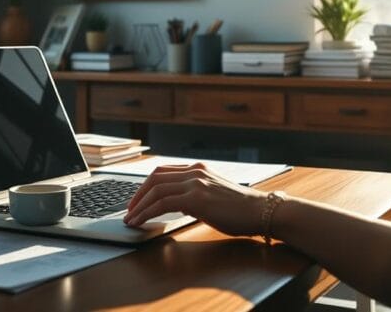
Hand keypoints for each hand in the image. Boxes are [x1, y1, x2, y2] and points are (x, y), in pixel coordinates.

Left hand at [123, 163, 267, 236]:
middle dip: (137, 195)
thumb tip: (177, 204)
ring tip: (130, 219)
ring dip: (139, 206)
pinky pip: (162, 203)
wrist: (261, 211)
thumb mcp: (214, 195)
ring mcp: (195, 183)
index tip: (137, 199)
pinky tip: (141, 221)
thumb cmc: (241, 210)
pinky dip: (147, 212)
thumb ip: (196, 194)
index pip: (163, 171)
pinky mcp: (196, 198)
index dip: (146, 185)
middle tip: (129, 210)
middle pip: (155, 178)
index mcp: (198, 169)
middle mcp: (194, 172)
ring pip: (155, 190)